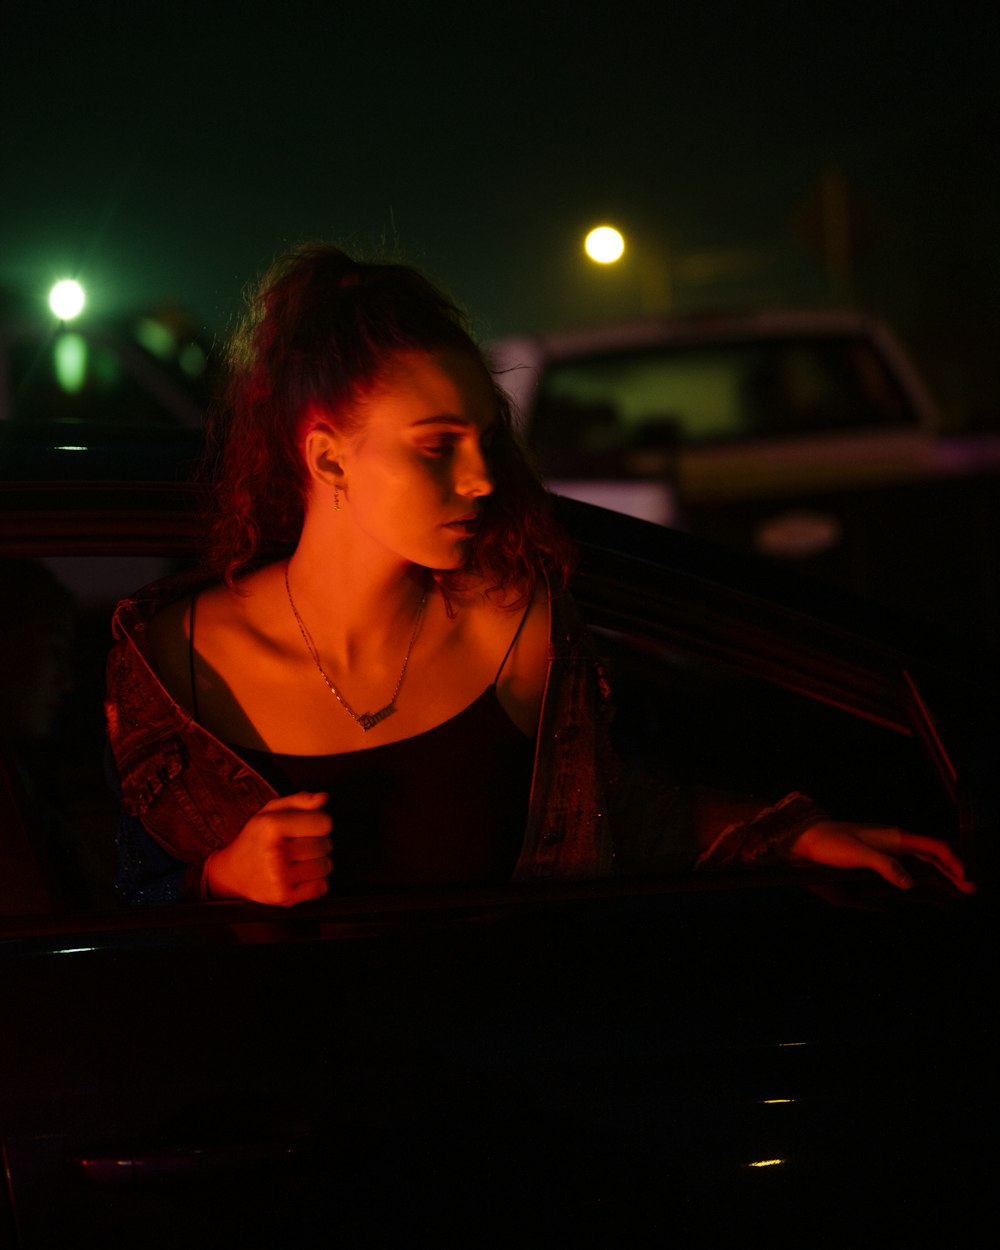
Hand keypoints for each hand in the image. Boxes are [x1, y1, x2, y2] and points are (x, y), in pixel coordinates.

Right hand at [204, 792, 333, 904]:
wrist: (232, 873)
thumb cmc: (255, 839)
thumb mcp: (270, 811)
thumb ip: (299, 800)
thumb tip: (322, 798)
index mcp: (272, 826)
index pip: (323, 823)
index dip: (319, 823)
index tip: (307, 826)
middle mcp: (274, 852)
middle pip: (325, 845)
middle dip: (318, 843)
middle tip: (300, 845)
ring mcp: (279, 877)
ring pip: (325, 866)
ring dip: (318, 863)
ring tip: (300, 860)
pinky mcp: (283, 897)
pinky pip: (320, 887)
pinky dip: (316, 882)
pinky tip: (300, 875)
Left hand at [789, 821, 975, 893]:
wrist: (806, 840)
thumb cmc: (831, 843)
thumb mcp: (858, 854)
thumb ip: (885, 866)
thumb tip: (909, 883)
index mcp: (895, 838)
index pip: (934, 847)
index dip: (954, 862)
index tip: (967, 879)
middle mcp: (894, 842)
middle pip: (931, 855)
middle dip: (951, 871)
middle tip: (968, 890)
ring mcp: (885, 849)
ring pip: (920, 861)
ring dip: (937, 874)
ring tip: (952, 890)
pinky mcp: (876, 858)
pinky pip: (905, 866)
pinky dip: (919, 875)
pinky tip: (921, 887)